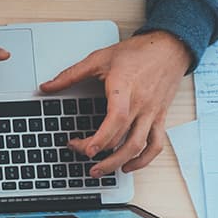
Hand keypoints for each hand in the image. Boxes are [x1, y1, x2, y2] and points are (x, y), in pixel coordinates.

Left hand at [40, 31, 191, 176]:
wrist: (171, 46)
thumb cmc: (138, 52)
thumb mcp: (99, 58)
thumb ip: (70, 75)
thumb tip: (46, 87)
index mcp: (125, 89)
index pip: (117, 119)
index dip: (101, 138)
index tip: (86, 150)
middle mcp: (141, 104)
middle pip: (122, 138)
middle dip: (98, 151)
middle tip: (79, 152)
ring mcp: (152, 113)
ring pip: (139, 146)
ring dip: (118, 162)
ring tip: (99, 171)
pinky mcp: (160, 117)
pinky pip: (156, 144)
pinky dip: (144, 160)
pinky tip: (128, 166)